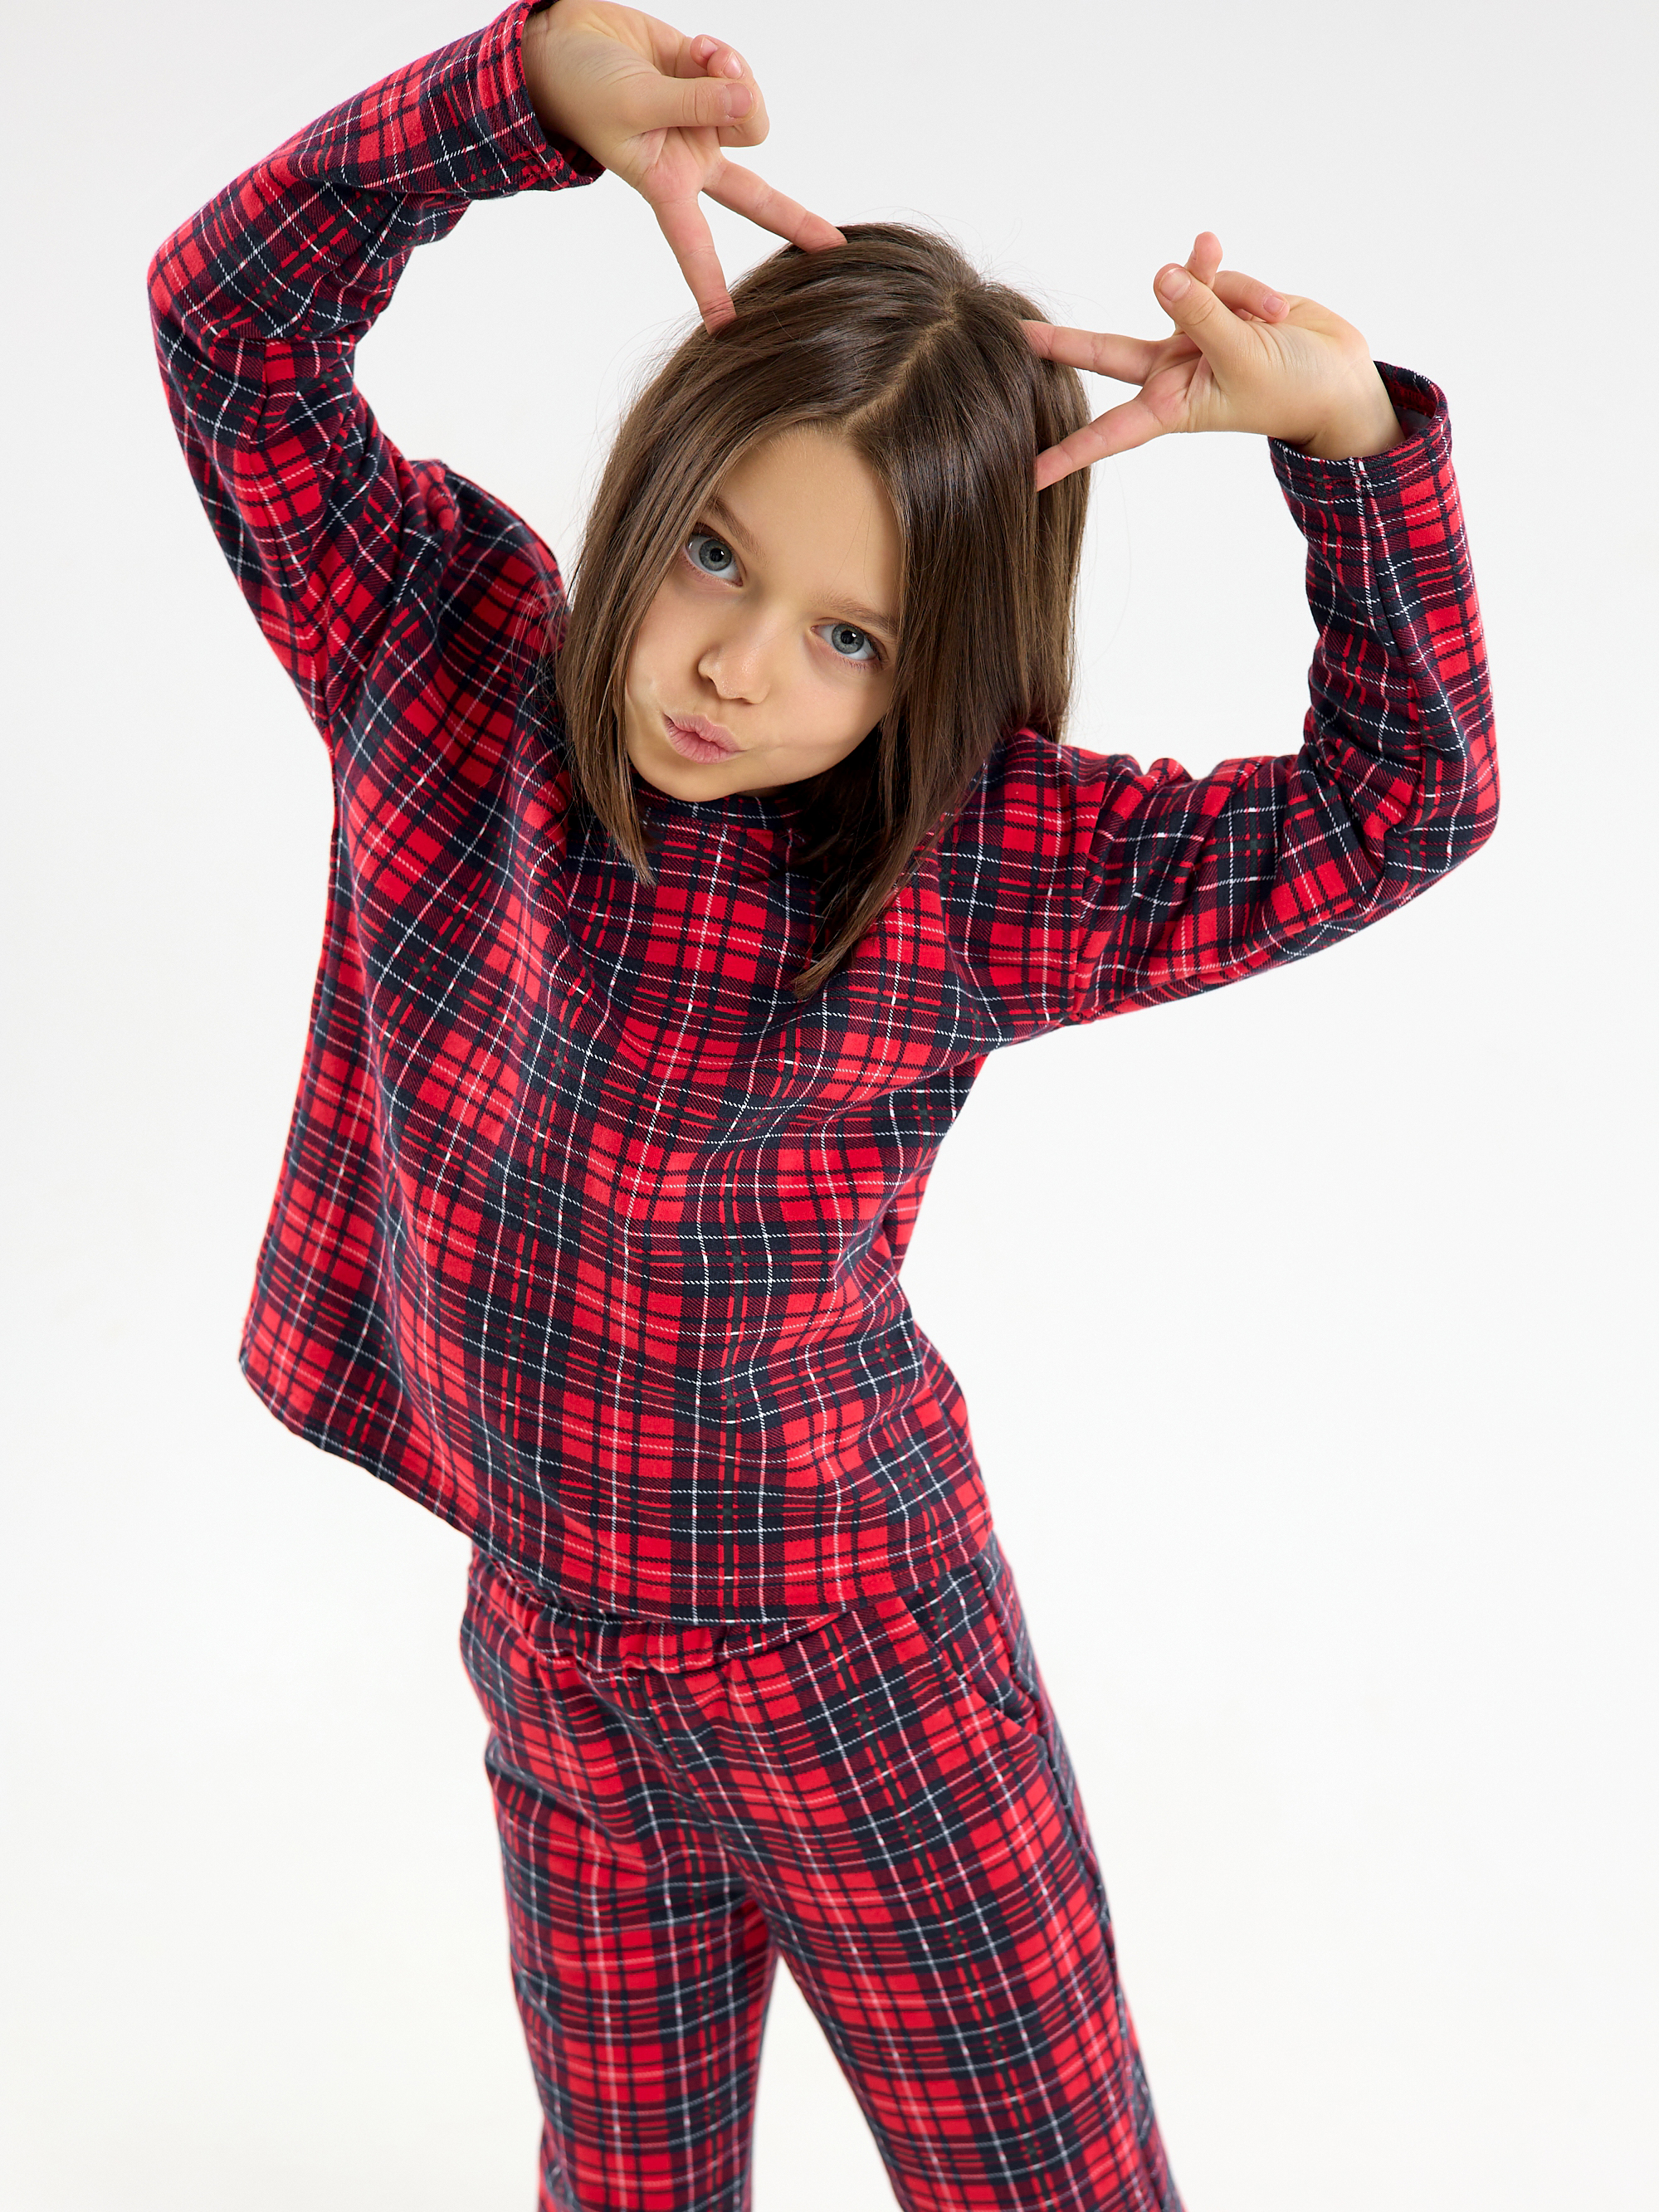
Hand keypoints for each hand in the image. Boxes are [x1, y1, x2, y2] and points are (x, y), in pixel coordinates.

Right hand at [522, 0, 842, 330]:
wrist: (569, 40)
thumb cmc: (583, 87)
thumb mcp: (635, 104)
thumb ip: (695, 103)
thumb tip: (747, 100)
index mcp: (665, 185)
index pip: (696, 248)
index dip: (711, 289)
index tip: (728, 331)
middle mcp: (692, 161)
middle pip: (758, 198)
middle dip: (796, 220)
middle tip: (834, 248)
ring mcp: (706, 122)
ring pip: (754, 115)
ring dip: (735, 83)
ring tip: (700, 63)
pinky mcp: (711, 82)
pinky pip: (741, 75)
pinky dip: (724, 57)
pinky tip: (696, 50)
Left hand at [1025, 232, 1405, 487]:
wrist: (1339, 374)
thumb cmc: (1293, 388)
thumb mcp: (1243, 356)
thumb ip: (1201, 314)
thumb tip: (1162, 275)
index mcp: (1170, 405)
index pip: (1106, 432)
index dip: (1067, 453)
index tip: (1027, 476)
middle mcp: (1171, 371)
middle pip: (1104, 351)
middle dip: (1062, 344)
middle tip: (1015, 337)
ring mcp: (1189, 334)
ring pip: (1184, 294)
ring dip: (1230, 297)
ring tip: (1270, 316)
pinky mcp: (1214, 301)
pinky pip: (1215, 276)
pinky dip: (1248, 287)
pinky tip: (1275, 303)